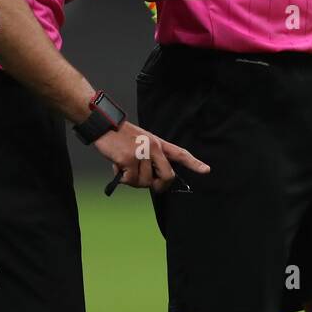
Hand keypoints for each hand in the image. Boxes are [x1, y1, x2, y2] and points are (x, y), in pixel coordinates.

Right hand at [94, 120, 209, 192]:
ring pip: (145, 182)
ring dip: (134, 181)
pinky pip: (130, 180)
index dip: (194, 163)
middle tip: (149, 184)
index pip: (180, 153)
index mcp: (158, 143)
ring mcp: (143, 153)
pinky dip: (123, 178)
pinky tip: (118, 167)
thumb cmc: (121, 137)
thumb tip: (152, 181)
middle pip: (167, 176)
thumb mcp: (141, 143)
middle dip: (159, 186)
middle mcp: (154, 147)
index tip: (206, 170)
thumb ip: (150, 159)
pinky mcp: (130, 159)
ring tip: (125, 167)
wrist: (105, 126)